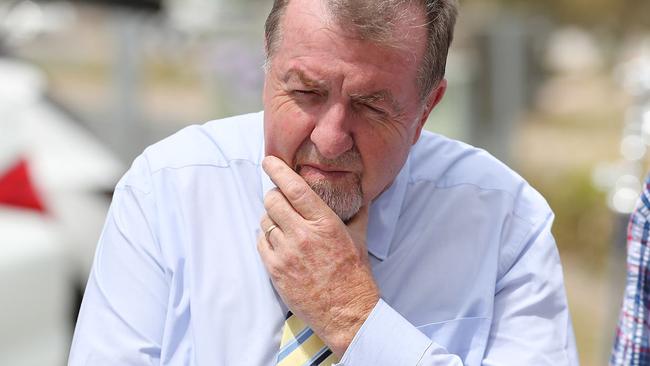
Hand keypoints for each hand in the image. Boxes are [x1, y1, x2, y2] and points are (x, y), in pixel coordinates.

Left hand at [258, 156, 379, 357]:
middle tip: (281, 199)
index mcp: (324, 222)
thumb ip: (358, 211)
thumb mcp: (359, 237)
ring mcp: (286, 253)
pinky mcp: (275, 270)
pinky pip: (261, 242)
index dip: (278, 170)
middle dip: (275, 195)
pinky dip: (267, 238)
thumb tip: (362, 192)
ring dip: (271, 218)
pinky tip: (279, 242)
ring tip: (283, 224)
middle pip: (273, 200)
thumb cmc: (355, 274)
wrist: (347, 312)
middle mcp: (303, 234)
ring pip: (265, 220)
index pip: (294, 187)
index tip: (269, 161)